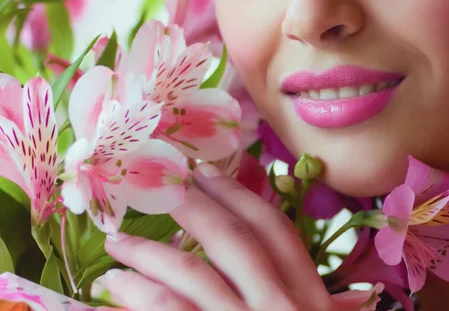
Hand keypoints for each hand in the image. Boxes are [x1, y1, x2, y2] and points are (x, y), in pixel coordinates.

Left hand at [97, 162, 346, 310]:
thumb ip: (284, 295)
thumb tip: (241, 246)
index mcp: (312, 305)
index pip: (277, 233)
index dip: (241, 195)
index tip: (208, 172)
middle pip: (237, 242)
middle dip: (195, 208)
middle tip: (160, 187)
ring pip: (195, 277)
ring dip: (150, 252)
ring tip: (117, 241)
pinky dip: (141, 294)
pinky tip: (116, 285)